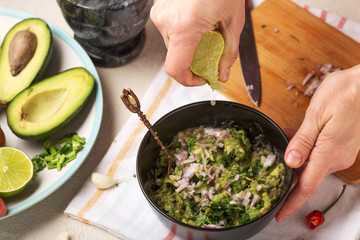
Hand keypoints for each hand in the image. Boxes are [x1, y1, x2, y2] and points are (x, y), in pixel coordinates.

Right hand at [150, 0, 244, 85]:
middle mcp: (166, 22)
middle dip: (193, 61)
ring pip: (172, 45)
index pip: (176, 69)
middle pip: (175, 58)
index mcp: (184, 27)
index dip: (189, 81)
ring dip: (189, 46)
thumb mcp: (233, 22)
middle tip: (211, 53)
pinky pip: (169, 32)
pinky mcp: (158, 10)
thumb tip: (221, 75)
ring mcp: (160, 15)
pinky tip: (196, 23)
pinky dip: (184, 35)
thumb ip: (228, 53)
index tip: (201, 79)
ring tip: (205, 31)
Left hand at [276, 64, 359, 221]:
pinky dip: (305, 150)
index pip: (307, 187)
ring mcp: (341, 152)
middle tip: (270, 169)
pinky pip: (319, 153)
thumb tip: (290, 162)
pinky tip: (294, 137)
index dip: (292, 203)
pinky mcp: (342, 144)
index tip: (280, 214)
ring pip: (311, 163)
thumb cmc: (345, 94)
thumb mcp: (317, 115)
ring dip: (295, 159)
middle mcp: (336, 157)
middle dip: (287, 175)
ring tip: (280, 143)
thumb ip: (303, 141)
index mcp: (328, 153)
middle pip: (307, 176)